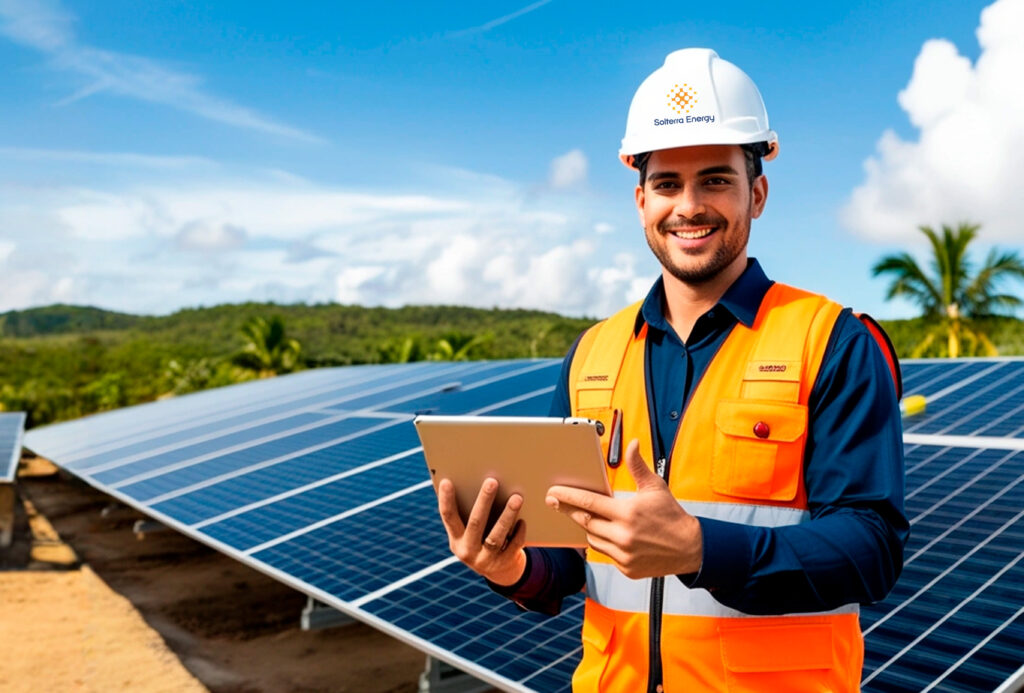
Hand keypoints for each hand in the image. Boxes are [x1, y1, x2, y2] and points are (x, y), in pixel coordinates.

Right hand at [437, 477, 527, 585]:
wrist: (500, 571)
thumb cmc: (483, 540)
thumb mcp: (469, 533)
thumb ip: (468, 514)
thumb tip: (473, 482)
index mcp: (456, 539)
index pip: (448, 517)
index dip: (446, 500)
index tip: (446, 481)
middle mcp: (468, 551)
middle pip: (475, 523)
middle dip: (484, 501)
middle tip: (492, 481)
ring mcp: (486, 560)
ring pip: (496, 536)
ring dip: (507, 515)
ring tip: (517, 498)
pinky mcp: (504, 563)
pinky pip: (513, 546)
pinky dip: (519, 532)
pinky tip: (523, 520)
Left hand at [546, 439, 701, 578]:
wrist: (690, 548)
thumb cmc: (671, 516)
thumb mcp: (655, 487)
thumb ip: (638, 466)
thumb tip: (633, 444)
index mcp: (628, 513)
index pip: (589, 502)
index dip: (568, 496)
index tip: (553, 492)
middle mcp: (624, 535)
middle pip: (585, 521)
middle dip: (570, 510)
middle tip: (556, 502)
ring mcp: (624, 555)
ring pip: (592, 539)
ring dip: (588, 528)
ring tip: (589, 517)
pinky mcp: (626, 568)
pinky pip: (604, 554)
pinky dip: (603, 543)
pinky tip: (608, 534)